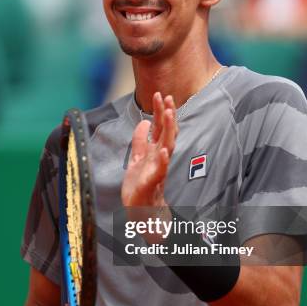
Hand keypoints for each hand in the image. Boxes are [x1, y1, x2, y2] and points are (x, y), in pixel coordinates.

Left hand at [122, 93, 177, 207]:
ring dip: (169, 131)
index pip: (160, 128)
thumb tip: (144, 122)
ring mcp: (158, 170)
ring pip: (167, 147)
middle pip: (166, 133)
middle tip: (168, 97)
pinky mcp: (152, 183)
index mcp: (155, 152)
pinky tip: (165, 151)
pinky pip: (160, 171)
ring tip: (169, 115)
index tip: (160, 94)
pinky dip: (163, 161)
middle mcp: (159, 158)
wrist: (141, 211)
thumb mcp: (137, 159)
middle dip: (168, 115)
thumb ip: (140, 141)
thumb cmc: (141, 186)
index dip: (160, 111)